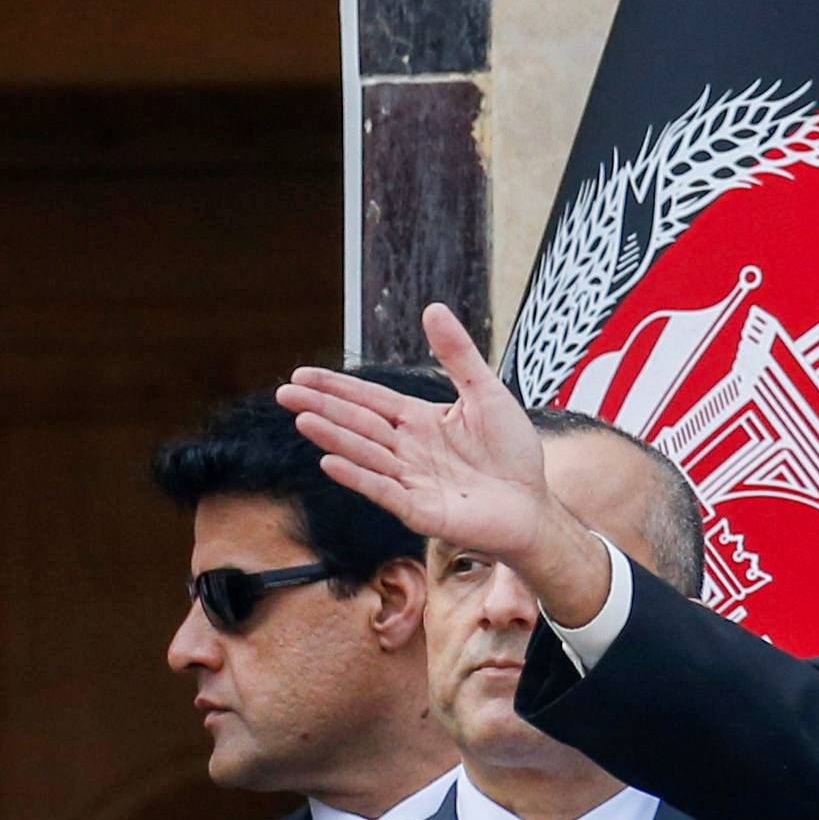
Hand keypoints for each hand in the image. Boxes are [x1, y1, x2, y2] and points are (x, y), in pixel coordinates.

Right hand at [279, 305, 613, 625]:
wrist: (534, 505)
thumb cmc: (512, 453)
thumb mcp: (487, 393)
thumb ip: (458, 355)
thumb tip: (433, 308)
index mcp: (419, 421)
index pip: (369, 399)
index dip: (336, 387)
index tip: (300, 375)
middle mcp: (408, 450)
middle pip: (358, 423)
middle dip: (322, 407)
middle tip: (283, 393)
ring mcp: (411, 481)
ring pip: (366, 454)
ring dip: (334, 436)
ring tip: (303, 419)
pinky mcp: (421, 511)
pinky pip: (384, 491)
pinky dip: (358, 476)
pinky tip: (331, 460)